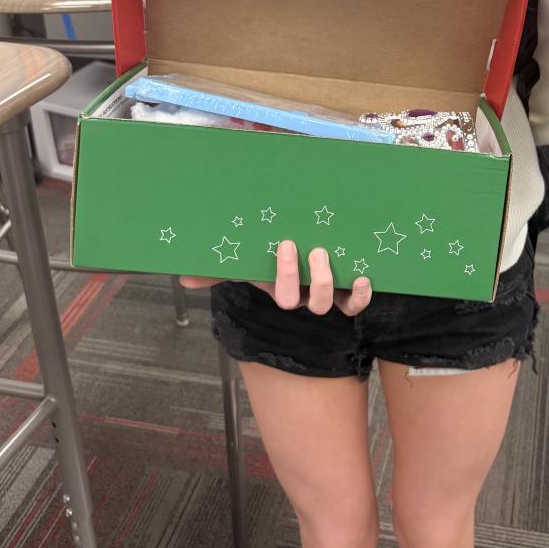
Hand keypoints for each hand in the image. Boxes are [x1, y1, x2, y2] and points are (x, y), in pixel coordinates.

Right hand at [179, 240, 371, 315]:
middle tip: (312, 250)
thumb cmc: (276, 258)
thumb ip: (219, 270)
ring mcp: (329, 296)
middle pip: (309, 304)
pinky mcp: (350, 293)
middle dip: (311, 279)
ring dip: (330, 282)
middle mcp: (306, 295)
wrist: (310, 246)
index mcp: (283, 287)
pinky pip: (357, 304)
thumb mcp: (250, 260)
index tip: (285, 243)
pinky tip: (363, 277)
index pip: (283, 295)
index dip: (285, 276)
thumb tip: (185, 278)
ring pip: (331, 303)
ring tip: (327, 254)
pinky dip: (362, 294)